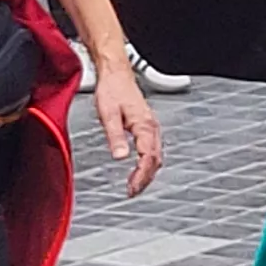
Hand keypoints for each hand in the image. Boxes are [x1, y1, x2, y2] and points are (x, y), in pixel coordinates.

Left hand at [93, 64, 162, 195]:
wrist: (116, 74)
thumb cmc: (112, 90)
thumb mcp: (108, 114)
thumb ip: (115, 136)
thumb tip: (119, 157)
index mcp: (145, 126)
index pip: (148, 158)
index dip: (141, 177)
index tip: (132, 189)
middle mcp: (152, 127)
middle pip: (155, 160)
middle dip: (145, 179)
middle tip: (132, 192)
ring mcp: (152, 127)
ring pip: (156, 156)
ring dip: (147, 173)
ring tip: (134, 185)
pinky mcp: (147, 126)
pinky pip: (153, 149)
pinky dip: (148, 163)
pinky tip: (138, 168)